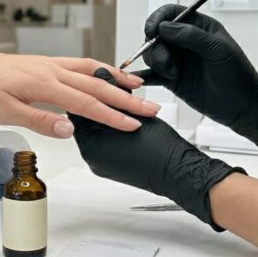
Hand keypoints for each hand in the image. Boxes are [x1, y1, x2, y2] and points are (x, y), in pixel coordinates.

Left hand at [0, 50, 160, 138]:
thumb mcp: (6, 112)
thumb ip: (40, 120)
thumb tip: (70, 128)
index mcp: (45, 83)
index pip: (87, 103)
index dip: (112, 115)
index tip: (132, 124)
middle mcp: (52, 70)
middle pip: (98, 85)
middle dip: (127, 98)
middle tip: (151, 109)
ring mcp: (51, 65)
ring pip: (93, 70)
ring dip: (118, 78)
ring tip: (139, 88)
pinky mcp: (47, 64)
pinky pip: (81, 65)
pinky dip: (100, 69)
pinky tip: (106, 75)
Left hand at [69, 69, 242, 228]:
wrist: (180, 174)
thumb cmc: (161, 149)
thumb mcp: (134, 116)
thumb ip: (114, 102)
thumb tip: (104, 87)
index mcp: (91, 144)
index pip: (77, 110)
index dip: (88, 92)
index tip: (97, 83)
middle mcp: (91, 157)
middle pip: (84, 121)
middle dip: (96, 104)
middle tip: (108, 90)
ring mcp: (100, 163)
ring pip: (94, 132)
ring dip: (104, 117)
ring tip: (118, 105)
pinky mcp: (109, 166)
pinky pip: (103, 143)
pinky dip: (109, 130)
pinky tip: (122, 121)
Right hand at [138, 5, 257, 148]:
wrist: (243, 106)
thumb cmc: (238, 75)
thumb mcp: (218, 50)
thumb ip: (191, 36)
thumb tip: (164, 27)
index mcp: (197, 27)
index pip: (170, 14)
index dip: (157, 19)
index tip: (152, 31)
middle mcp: (184, 41)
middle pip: (155, 35)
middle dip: (155, 47)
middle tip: (166, 63)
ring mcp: (176, 60)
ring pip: (151, 54)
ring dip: (156, 63)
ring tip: (172, 75)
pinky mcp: (171, 79)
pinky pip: (150, 75)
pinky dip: (141, 76)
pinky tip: (136, 80)